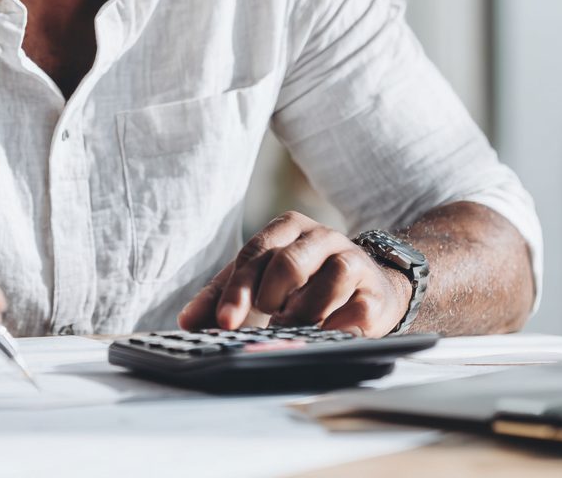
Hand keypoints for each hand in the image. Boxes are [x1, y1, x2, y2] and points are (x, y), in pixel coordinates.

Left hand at [177, 211, 411, 335]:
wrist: (367, 286)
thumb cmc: (303, 282)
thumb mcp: (261, 280)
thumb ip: (223, 296)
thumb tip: (188, 322)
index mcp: (286, 228)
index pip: (254, 255)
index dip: (237, 290)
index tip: (224, 322)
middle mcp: (319, 236)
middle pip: (288, 262)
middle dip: (270, 296)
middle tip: (266, 317)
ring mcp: (349, 259)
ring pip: (328, 281)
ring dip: (304, 314)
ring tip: (293, 326)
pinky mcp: (373, 289)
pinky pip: (356, 309)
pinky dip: (336, 325)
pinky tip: (325, 333)